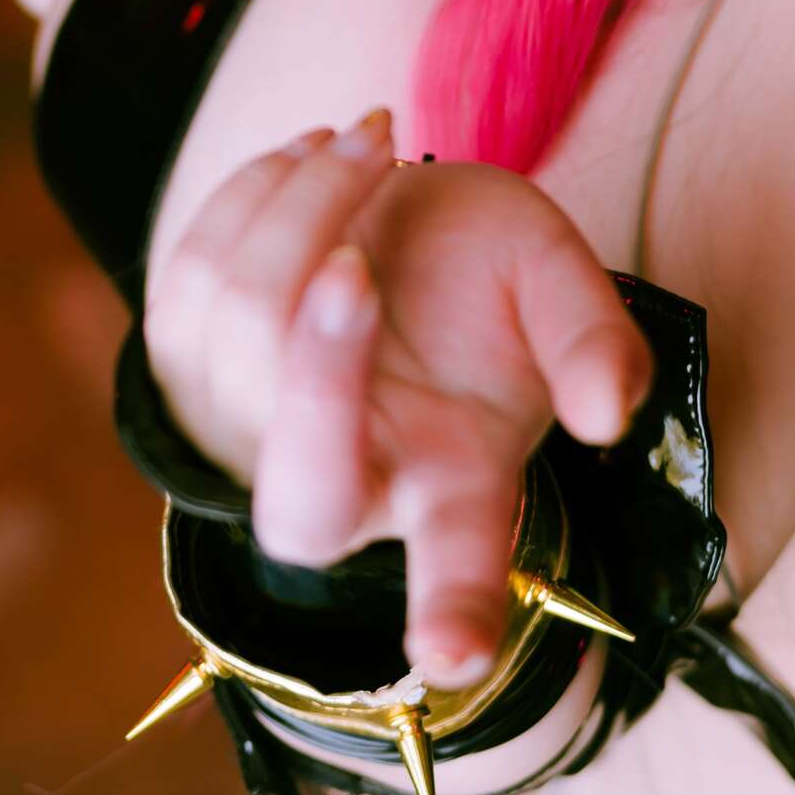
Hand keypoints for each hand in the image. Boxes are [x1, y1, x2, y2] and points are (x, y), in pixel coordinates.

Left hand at [144, 112, 653, 687]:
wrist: (408, 228)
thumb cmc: (492, 274)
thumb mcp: (559, 283)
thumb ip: (593, 340)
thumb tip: (607, 411)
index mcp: (453, 486)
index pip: (456, 568)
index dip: (457, 611)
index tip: (454, 653)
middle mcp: (350, 487)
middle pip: (304, 482)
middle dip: (316, 362)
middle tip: (356, 256)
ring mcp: (251, 439)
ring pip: (241, 338)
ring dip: (302, 212)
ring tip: (370, 141)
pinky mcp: (187, 373)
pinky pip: (191, 284)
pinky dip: (252, 198)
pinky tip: (308, 158)